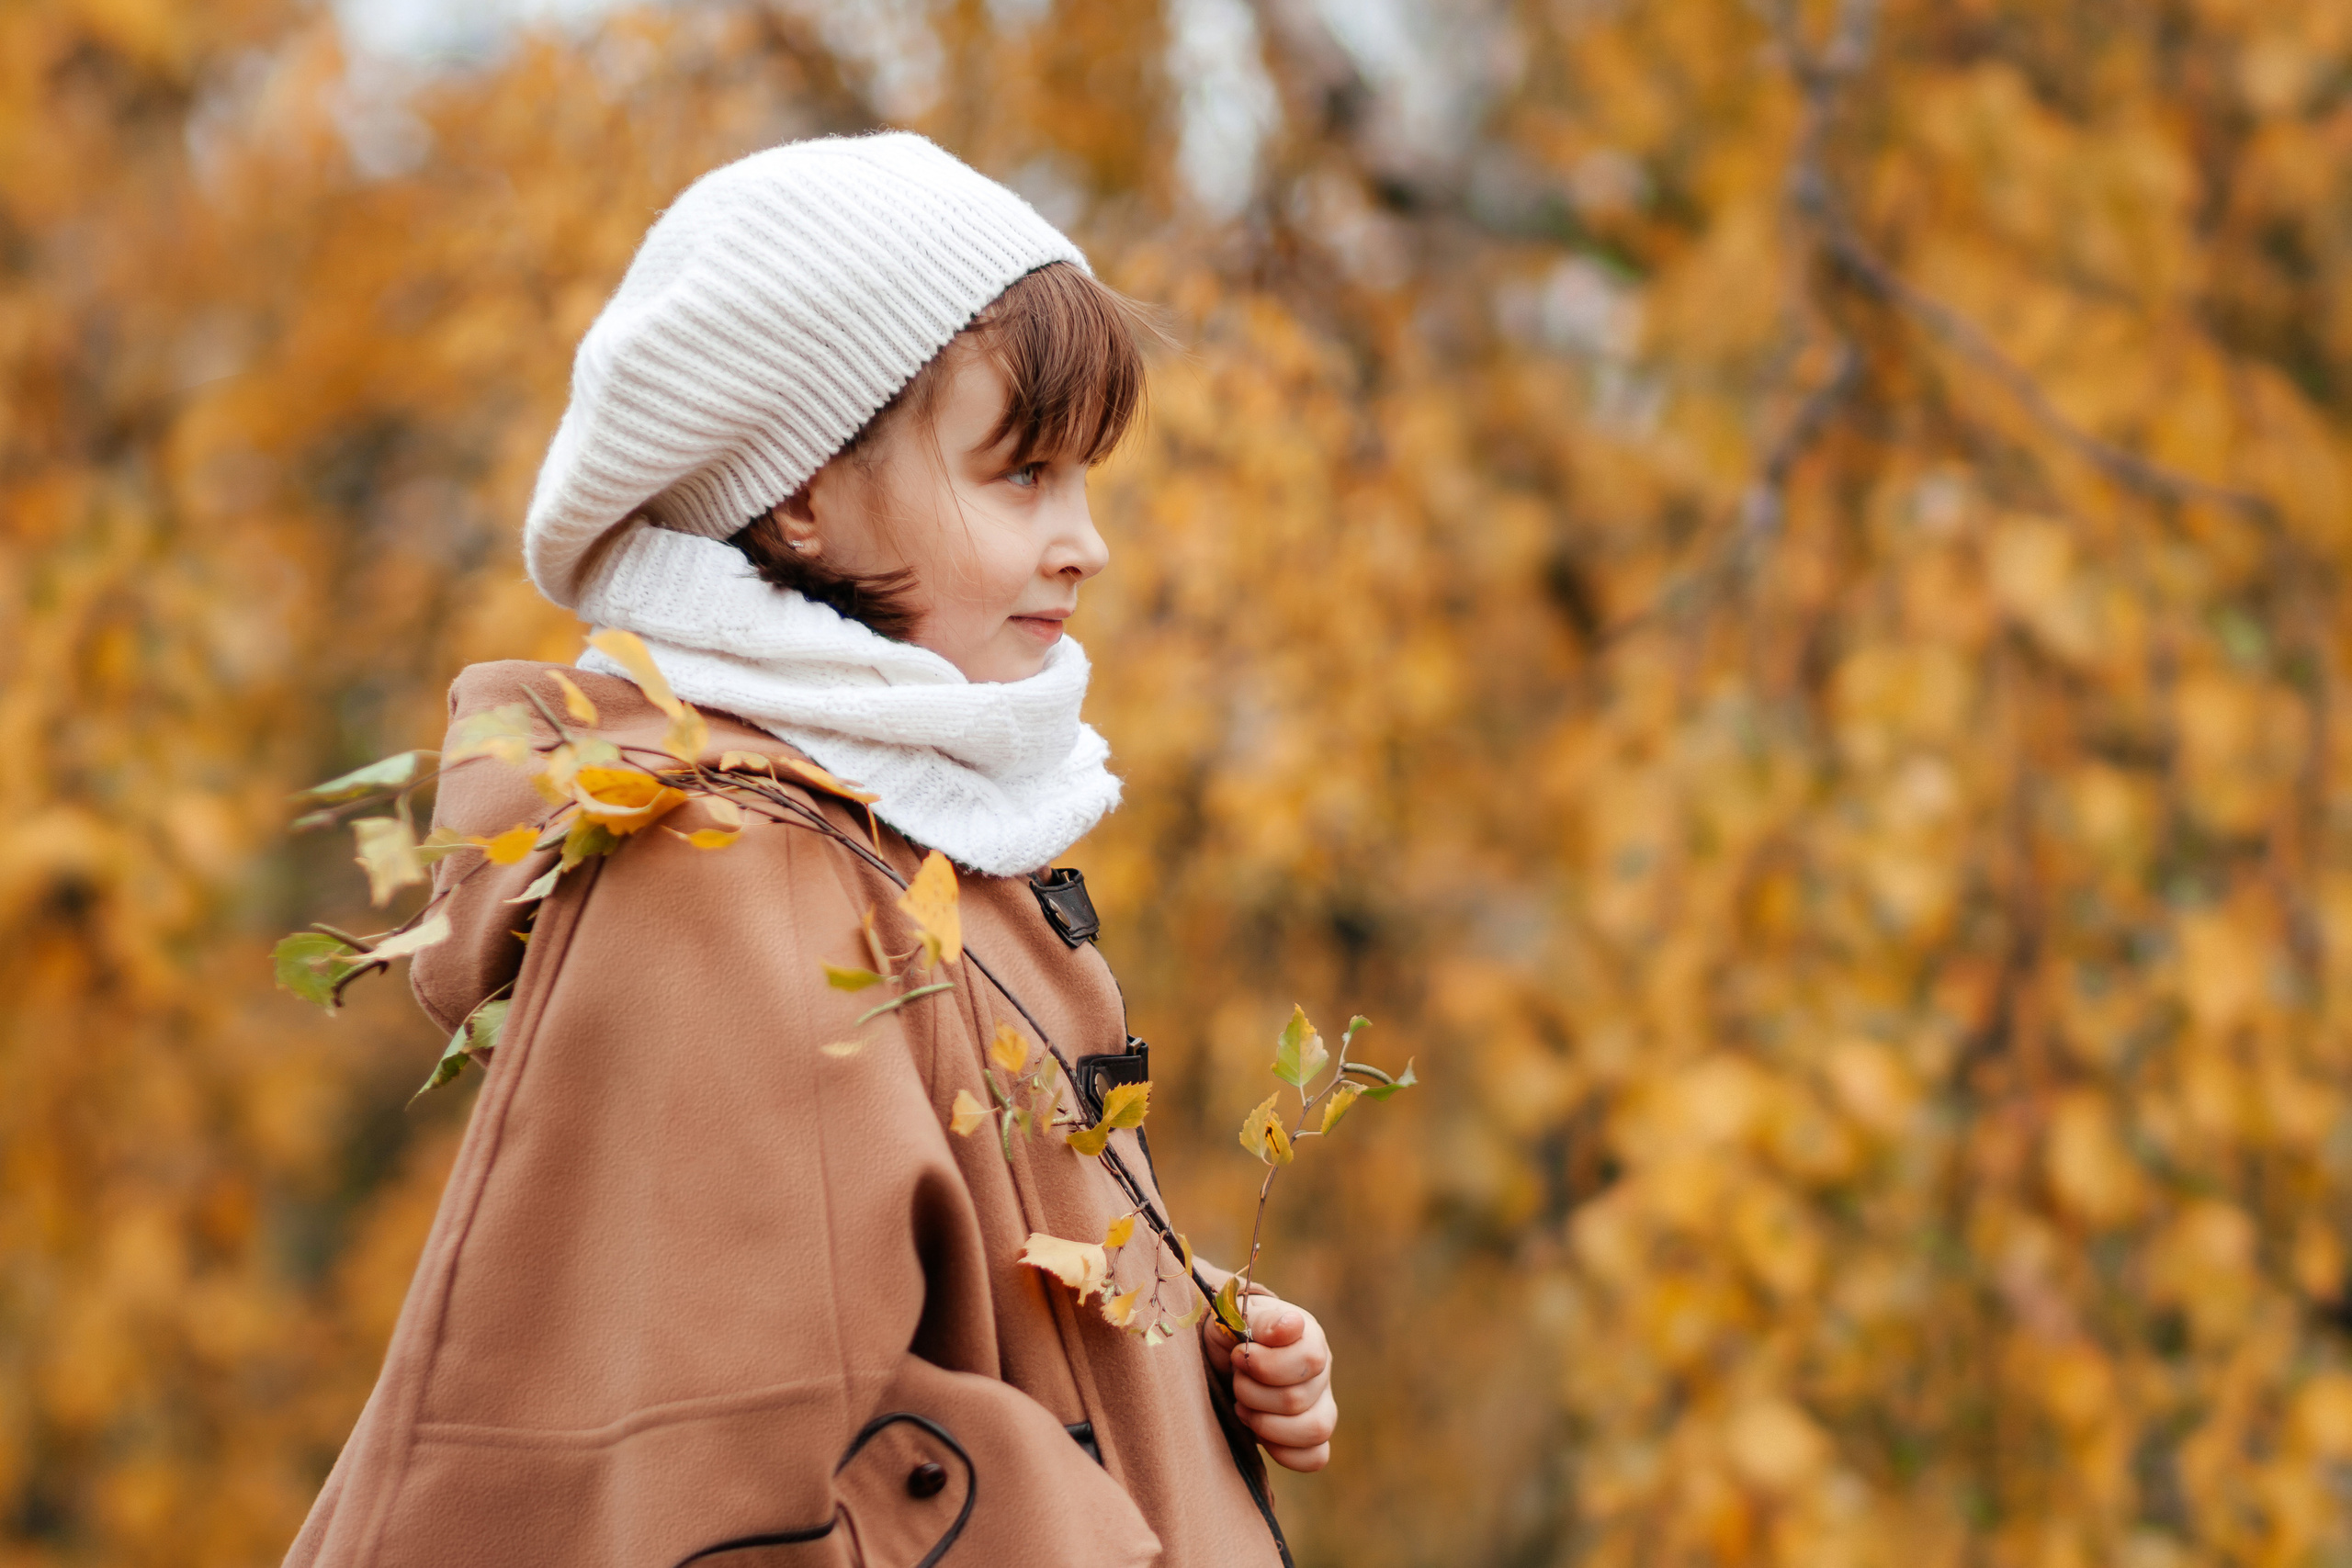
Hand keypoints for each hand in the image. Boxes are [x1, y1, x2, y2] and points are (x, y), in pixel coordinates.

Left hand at [1204, 1293, 1335, 1471]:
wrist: (1223, 1359)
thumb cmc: (1231, 1335)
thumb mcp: (1237, 1317)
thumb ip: (1263, 1320)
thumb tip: (1291, 1326)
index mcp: (1310, 1336)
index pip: (1309, 1358)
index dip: (1266, 1364)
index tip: (1236, 1355)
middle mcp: (1322, 1372)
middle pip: (1298, 1398)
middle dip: (1252, 1393)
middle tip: (1235, 1381)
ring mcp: (1322, 1405)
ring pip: (1316, 1430)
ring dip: (1266, 1424)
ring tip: (1243, 1408)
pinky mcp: (1312, 1435)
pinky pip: (1316, 1457)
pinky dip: (1283, 1452)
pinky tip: (1258, 1432)